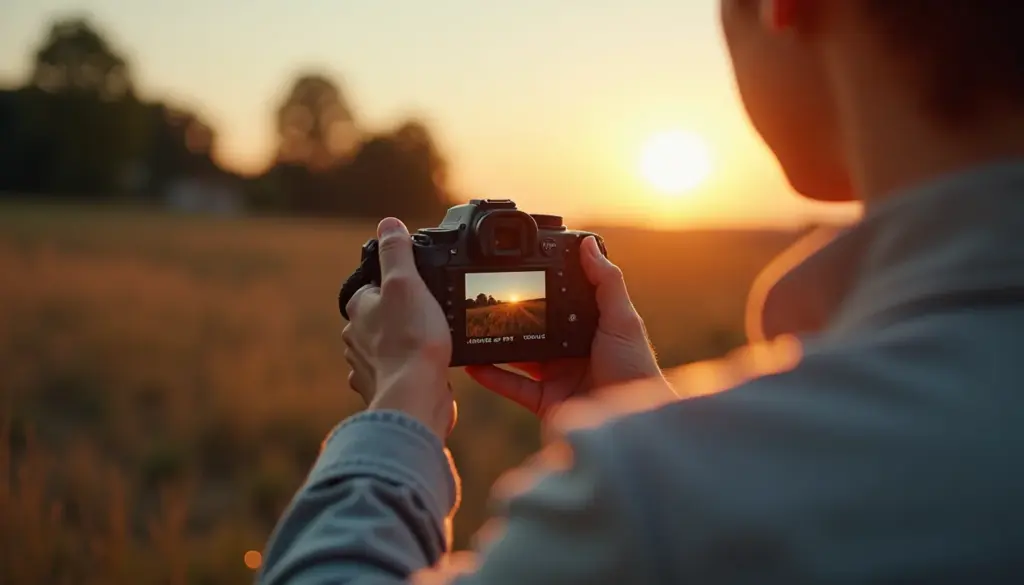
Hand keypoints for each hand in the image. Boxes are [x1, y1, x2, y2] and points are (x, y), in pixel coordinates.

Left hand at [343, 218, 455, 438]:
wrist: (414, 395)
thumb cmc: (411, 340)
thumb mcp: (407, 282)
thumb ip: (396, 252)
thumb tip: (388, 224)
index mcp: (358, 308)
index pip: (373, 285)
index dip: (397, 283)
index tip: (419, 287)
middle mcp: (355, 338)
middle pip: (379, 316)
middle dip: (400, 315)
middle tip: (428, 313)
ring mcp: (367, 365)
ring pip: (385, 346)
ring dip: (402, 344)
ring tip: (428, 341)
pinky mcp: (382, 388)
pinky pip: (394, 372)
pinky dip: (405, 369)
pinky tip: (422, 369)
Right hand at [465, 237, 671, 418]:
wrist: (632, 426)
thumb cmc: (636, 372)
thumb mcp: (623, 320)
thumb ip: (606, 283)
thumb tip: (588, 245)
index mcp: (591, 329)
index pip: (563, 302)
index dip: (544, 287)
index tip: (521, 269)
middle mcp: (572, 352)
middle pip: (536, 328)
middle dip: (514, 315)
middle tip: (488, 297)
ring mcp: (556, 377)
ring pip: (519, 356)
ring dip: (497, 344)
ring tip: (474, 326)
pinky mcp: (544, 402)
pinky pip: (511, 385)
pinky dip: (491, 375)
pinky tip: (472, 362)